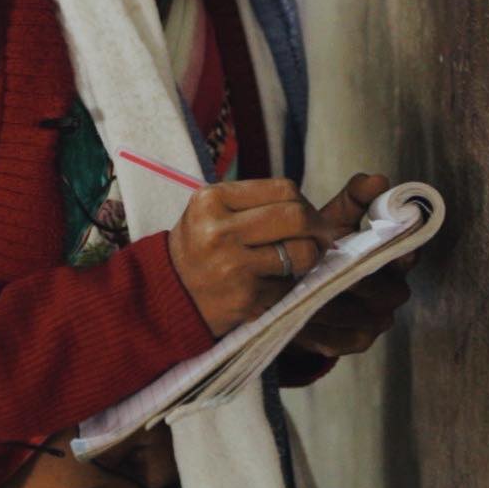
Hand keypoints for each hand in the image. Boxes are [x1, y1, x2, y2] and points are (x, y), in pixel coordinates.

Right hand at [167, 179, 335, 337]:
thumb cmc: (199, 248)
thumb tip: (310, 208)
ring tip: (299, 261)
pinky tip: (274, 283)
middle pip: (297, 217)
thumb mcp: (212, 212)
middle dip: (318, 228)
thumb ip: (254, 202)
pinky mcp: (245, 298)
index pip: (283, 189)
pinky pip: (290, 286)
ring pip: (302, 253)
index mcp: (212, 200)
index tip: (308, 217)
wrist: (167, 295)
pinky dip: (290, 285)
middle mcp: (219, 231)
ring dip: (310, 258)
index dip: (305, 203)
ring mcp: (232, 267)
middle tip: (321, 239)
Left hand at [290, 172, 415, 356]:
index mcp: (396, 259)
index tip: (369, 240)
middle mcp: (394, 290)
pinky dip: (314, 326)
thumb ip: (355, 199)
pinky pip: (338, 338)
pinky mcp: (357, 342)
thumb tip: (378, 179)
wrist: (305, 289)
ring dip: (324, 301)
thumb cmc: (326, 248)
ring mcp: (378, 320)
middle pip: (378, 287)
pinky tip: (292, 313)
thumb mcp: (337, 220)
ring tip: (295, 289)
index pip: (406, 253)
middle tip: (317, 267)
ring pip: (354, 313)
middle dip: (348, 277)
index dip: (393, 248)